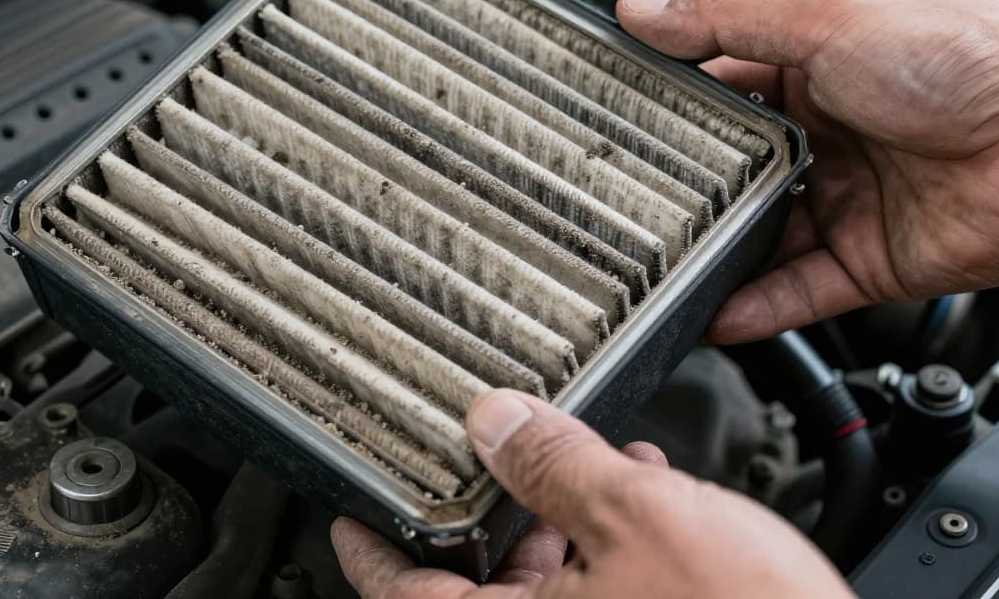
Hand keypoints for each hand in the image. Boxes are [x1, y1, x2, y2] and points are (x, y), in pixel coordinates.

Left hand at [332, 389, 851, 597]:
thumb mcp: (641, 518)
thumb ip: (556, 463)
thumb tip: (493, 418)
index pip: (399, 590)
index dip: (369, 542)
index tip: (350, 510)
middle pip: (477, 584)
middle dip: (491, 508)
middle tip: (488, 452)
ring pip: (546, 587)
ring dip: (560, 518)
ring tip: (585, 456)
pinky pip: (601, 596)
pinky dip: (609, 547)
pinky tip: (649, 495)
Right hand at [616, 0, 998, 343]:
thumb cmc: (965, 56)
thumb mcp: (824, 16)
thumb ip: (726, 18)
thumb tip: (642, 9)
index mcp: (815, 66)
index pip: (720, 91)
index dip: (671, 110)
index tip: (613, 128)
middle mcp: (828, 135)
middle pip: (735, 175)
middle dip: (686, 193)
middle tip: (625, 210)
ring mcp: (848, 200)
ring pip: (760, 239)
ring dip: (714, 257)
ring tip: (657, 271)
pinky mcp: (870, 261)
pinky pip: (799, 291)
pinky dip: (756, 307)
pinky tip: (712, 313)